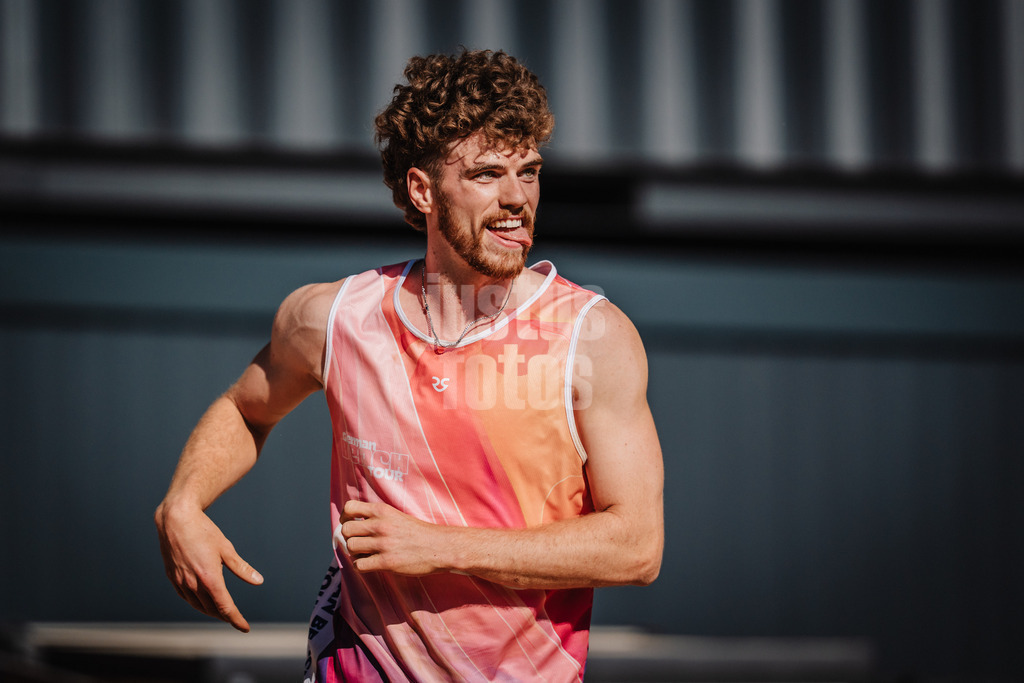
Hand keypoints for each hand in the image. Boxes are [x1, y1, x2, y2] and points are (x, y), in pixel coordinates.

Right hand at [155, 502, 262, 631]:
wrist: (175, 520)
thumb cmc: (204, 531)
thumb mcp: (227, 549)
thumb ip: (242, 568)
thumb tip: (258, 581)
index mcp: (210, 578)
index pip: (225, 608)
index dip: (236, 620)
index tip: (244, 627)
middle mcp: (193, 584)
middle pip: (212, 609)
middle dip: (225, 616)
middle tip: (235, 618)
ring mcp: (180, 582)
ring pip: (198, 605)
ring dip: (211, 611)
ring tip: (221, 611)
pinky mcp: (172, 578)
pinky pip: (186, 598)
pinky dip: (196, 603)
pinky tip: (202, 600)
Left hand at [340, 500, 448, 575]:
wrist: (440, 547)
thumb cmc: (419, 533)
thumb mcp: (397, 516)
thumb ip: (378, 517)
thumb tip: (355, 523)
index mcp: (383, 511)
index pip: (350, 507)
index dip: (345, 517)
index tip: (349, 523)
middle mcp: (380, 525)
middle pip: (346, 529)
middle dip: (349, 537)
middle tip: (358, 541)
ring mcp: (383, 544)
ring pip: (351, 547)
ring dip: (355, 552)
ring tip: (366, 553)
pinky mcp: (386, 562)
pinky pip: (359, 564)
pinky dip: (361, 565)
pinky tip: (370, 563)